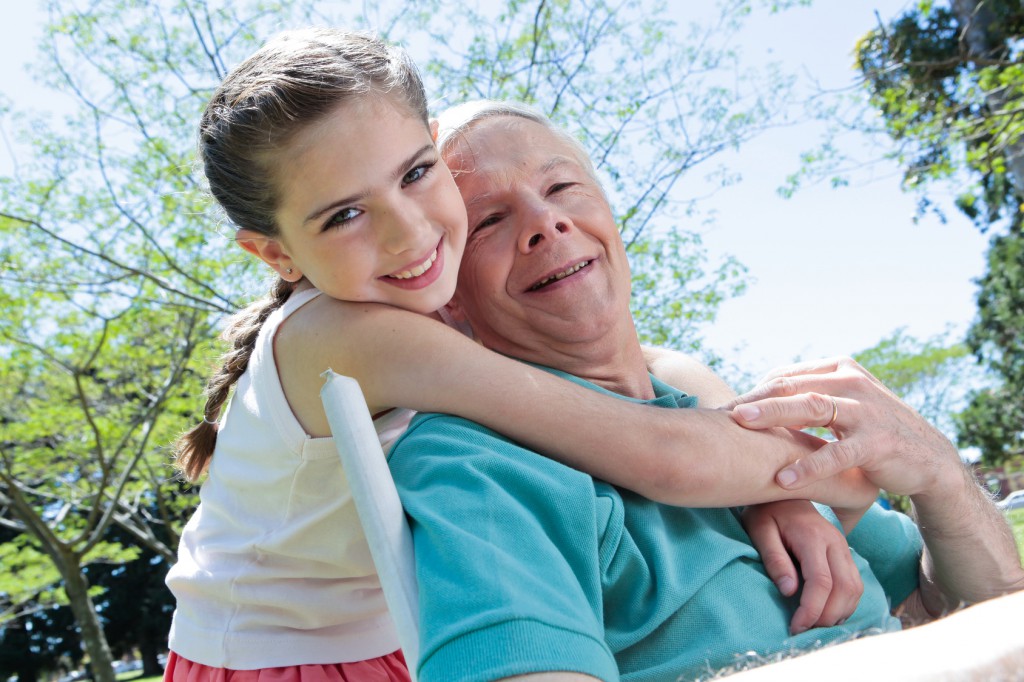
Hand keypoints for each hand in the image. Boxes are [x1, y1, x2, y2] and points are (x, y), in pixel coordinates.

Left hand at [725, 357, 961, 497]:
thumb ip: (806, 399)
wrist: (928, 460)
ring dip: (772, 415)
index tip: (722, 408)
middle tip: (720, 411)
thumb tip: (753, 403)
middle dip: (753, 398)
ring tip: (740, 424)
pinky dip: (808, 466)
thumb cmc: (873, 433)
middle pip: (790, 385)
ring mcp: (865, 410)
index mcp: (838, 369)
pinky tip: (783, 479)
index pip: (784, 376)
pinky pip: (836, 453)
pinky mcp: (877, 442)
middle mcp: (851, 381)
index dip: (752, 391)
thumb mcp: (841, 407)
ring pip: (809, 407)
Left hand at [742, 501, 863, 634]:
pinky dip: (845, 603)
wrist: (783, 494)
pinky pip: (854, 583)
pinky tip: (826, 612)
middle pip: (845, 589)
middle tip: (805, 630)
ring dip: (839, 612)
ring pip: (855, 589)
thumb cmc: (766, 512)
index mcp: (813, 537)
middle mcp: (835, 542)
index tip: (795, 627)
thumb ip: (774, 559)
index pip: (822, 582)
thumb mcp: (760, 531)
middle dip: (827, 616)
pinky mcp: (844, 552)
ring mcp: (843, 547)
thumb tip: (789, 591)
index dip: (811, 610)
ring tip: (814, 625)